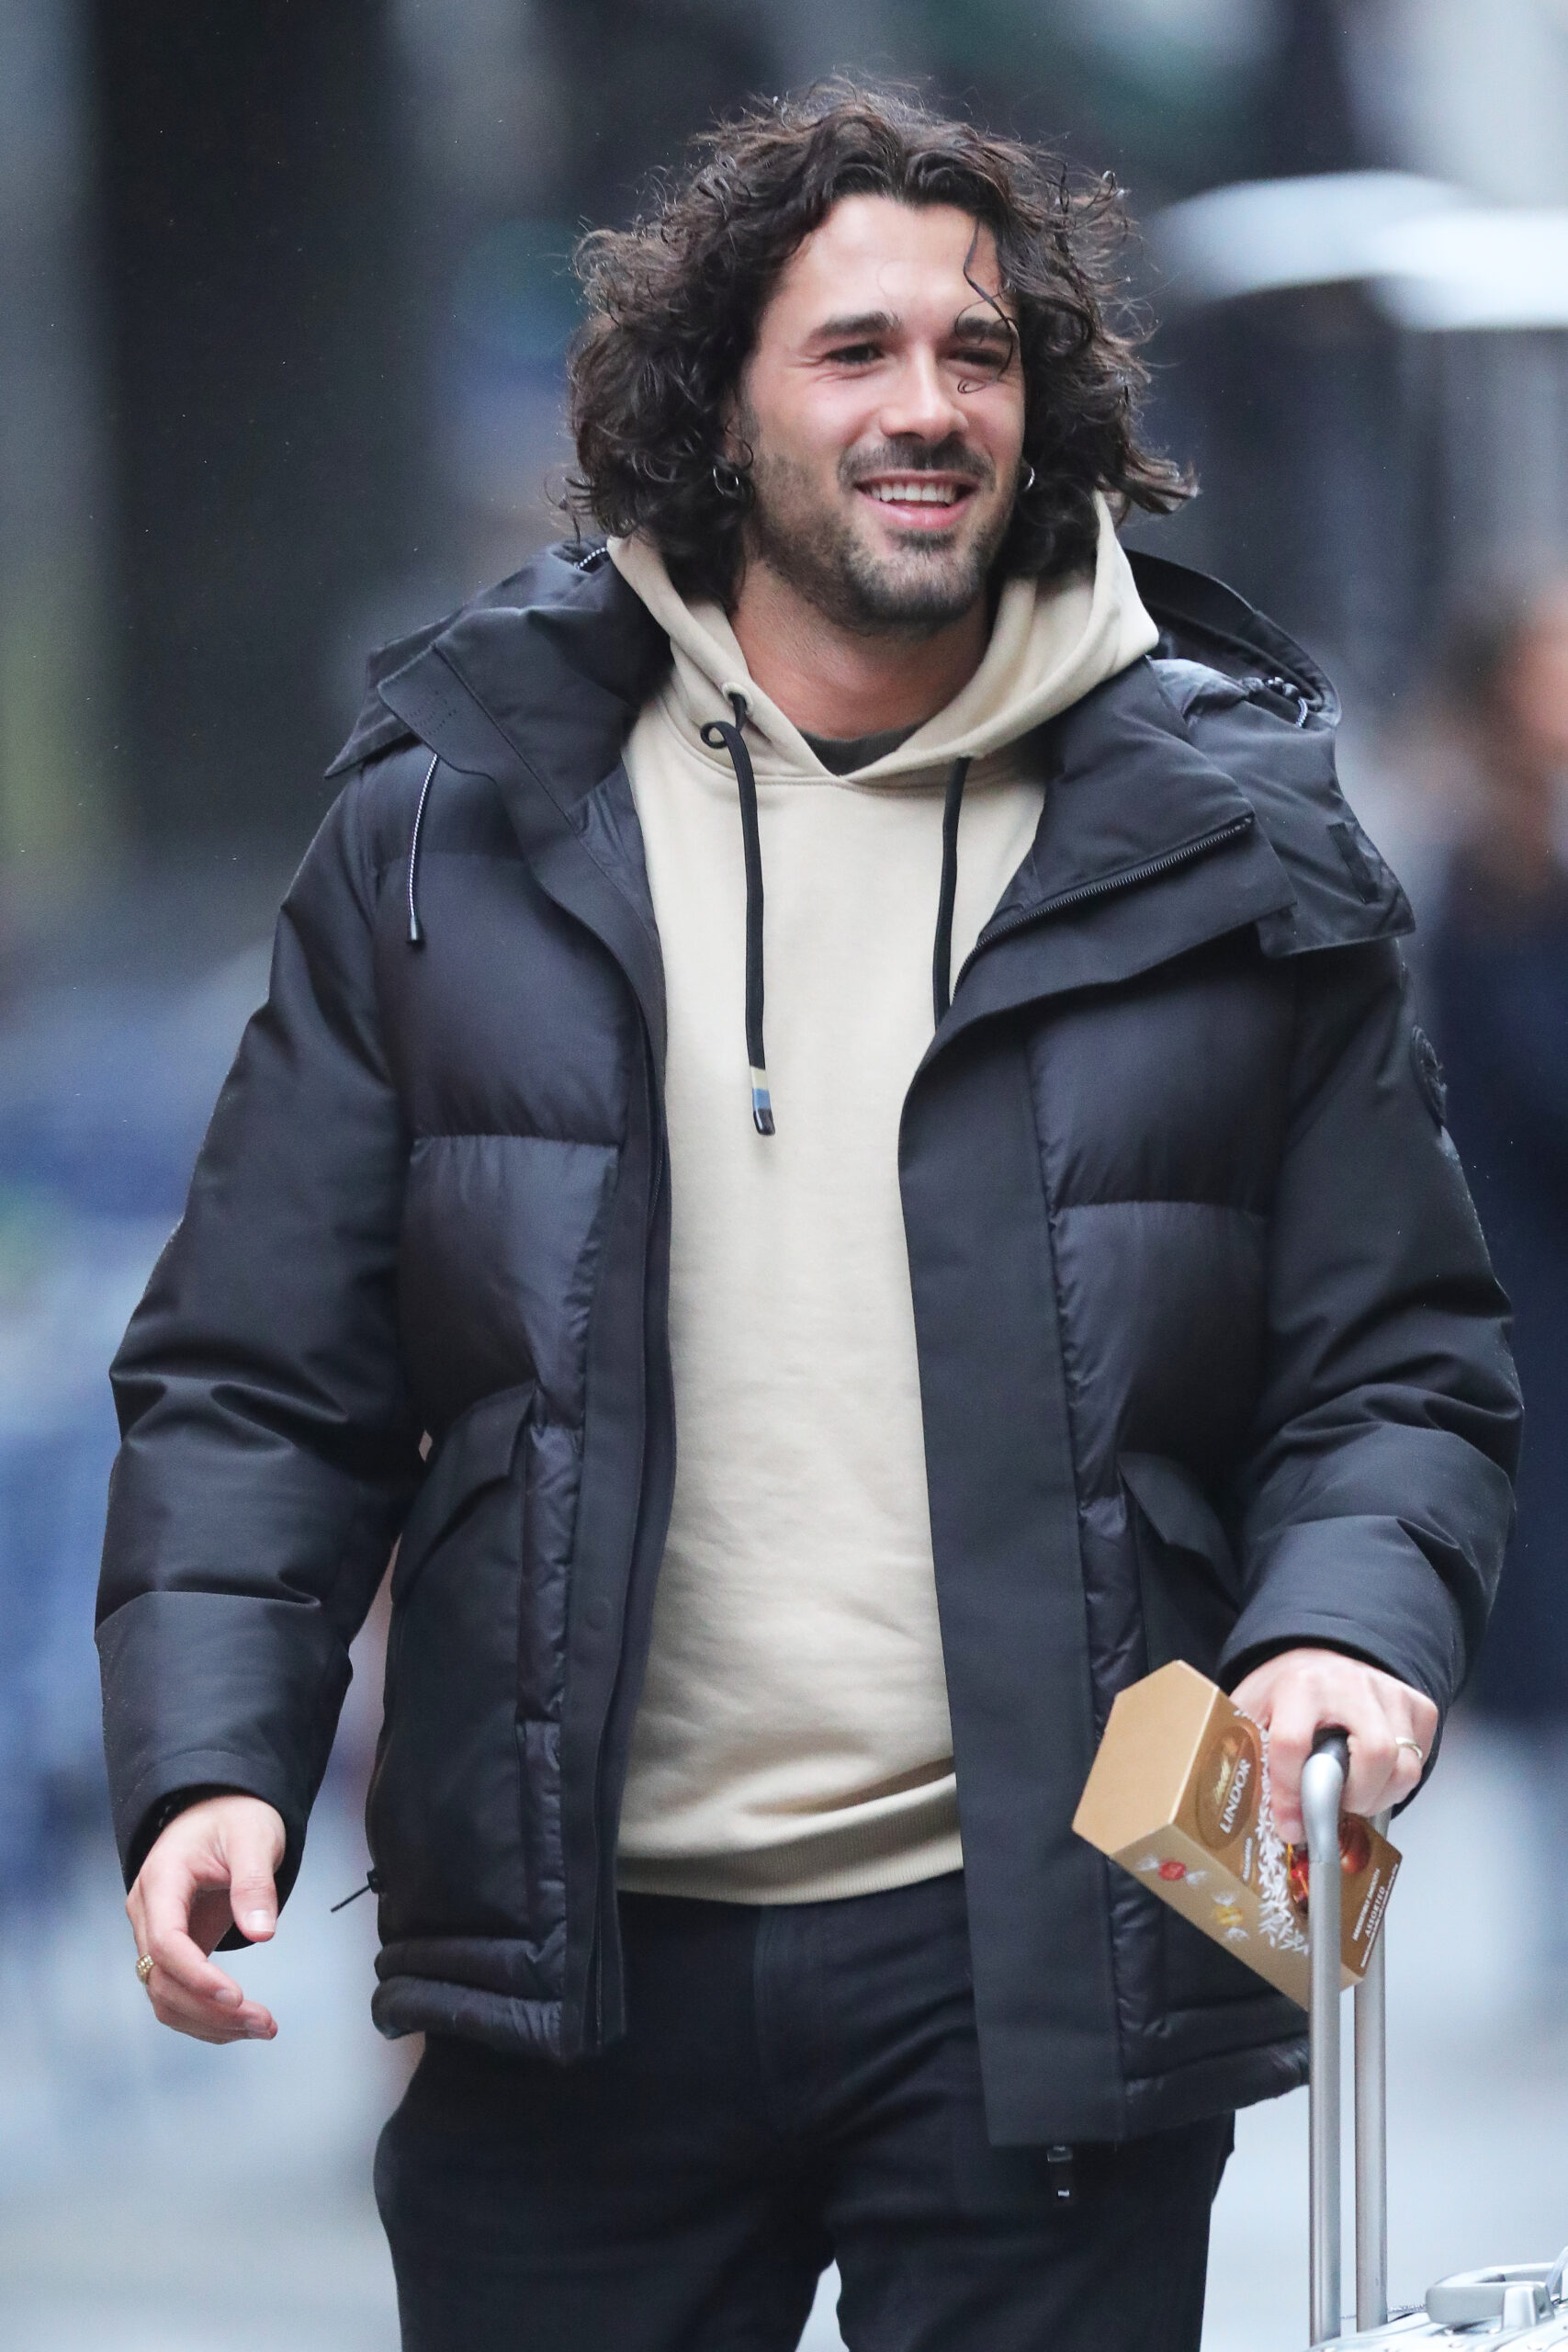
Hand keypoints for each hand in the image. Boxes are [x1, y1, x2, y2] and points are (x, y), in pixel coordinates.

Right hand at [127, 1794, 285, 2043]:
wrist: (220, 1809)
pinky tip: (244, 2024)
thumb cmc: (236, 1818)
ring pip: (166, 1997)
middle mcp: (148, 1912)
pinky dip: (207, 2016)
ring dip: (210, 2022)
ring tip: (264, 2028)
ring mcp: (156, 1934)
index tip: (236, 1997)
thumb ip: (254, 1882)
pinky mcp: (174, 1950)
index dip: (196, 1975)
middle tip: (266, 2023)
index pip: (164, 1942)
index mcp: (161, 1880)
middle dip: (211, 2010)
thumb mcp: (253, 1837)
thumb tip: (262, 1933)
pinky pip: (178, 1994)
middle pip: (162, 1980)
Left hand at [1229, 1648, 1436, 1843]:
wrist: (1320, 1658)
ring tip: (1355, 1794)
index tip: (1291, 1826)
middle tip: (1339, 1805)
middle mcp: (1349, 1683)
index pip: (1294, 1744)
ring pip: (1405, 1765)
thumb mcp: (1251, 1710)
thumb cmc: (1286, 1691)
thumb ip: (1246, 1751)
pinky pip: (1421, 1758)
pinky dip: (1399, 1780)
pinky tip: (1375, 1774)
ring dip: (1380, 1795)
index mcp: (1298, 1685)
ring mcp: (1388, 1692)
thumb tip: (1239, 1809)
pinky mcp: (1416, 1703)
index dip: (1291, 1795)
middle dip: (1357, 1796)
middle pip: (1374, 1753)